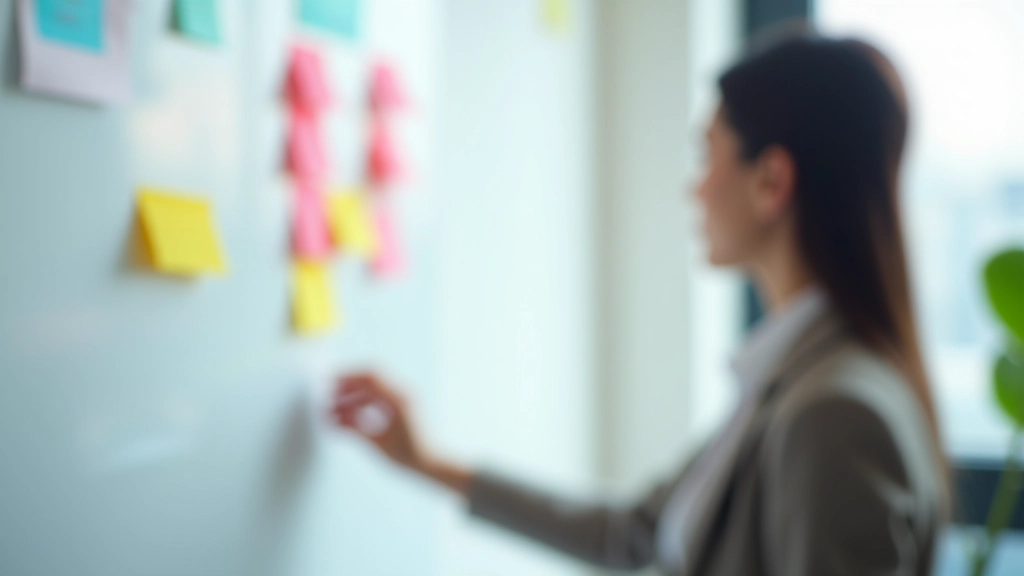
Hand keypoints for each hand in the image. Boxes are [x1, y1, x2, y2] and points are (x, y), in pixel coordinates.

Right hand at [329, 371, 474, 494]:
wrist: (429, 463)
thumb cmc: (407, 455)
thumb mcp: (377, 443)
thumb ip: (353, 428)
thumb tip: (331, 419)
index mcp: (398, 400)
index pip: (369, 377)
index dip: (347, 378)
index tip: (329, 386)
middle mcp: (402, 394)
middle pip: (369, 379)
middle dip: (347, 386)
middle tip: (329, 398)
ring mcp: (402, 398)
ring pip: (371, 388)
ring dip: (353, 396)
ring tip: (336, 411)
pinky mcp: (400, 405)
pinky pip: (377, 397)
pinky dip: (362, 402)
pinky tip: (349, 416)